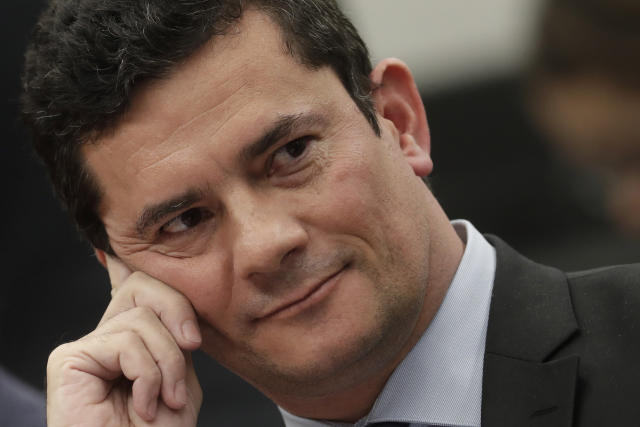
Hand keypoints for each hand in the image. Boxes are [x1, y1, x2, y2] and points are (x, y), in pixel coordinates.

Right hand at [46, 256, 202, 425]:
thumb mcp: (181, 373)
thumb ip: (172, 333)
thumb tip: (157, 296)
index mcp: (131, 338)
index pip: (129, 287)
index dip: (125, 260)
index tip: (115, 244)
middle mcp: (105, 335)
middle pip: (144, 284)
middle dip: (179, 312)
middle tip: (191, 348)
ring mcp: (85, 346)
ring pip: (143, 317)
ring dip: (169, 363)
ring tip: (165, 398)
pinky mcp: (69, 359)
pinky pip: (126, 340)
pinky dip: (148, 374)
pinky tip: (143, 404)